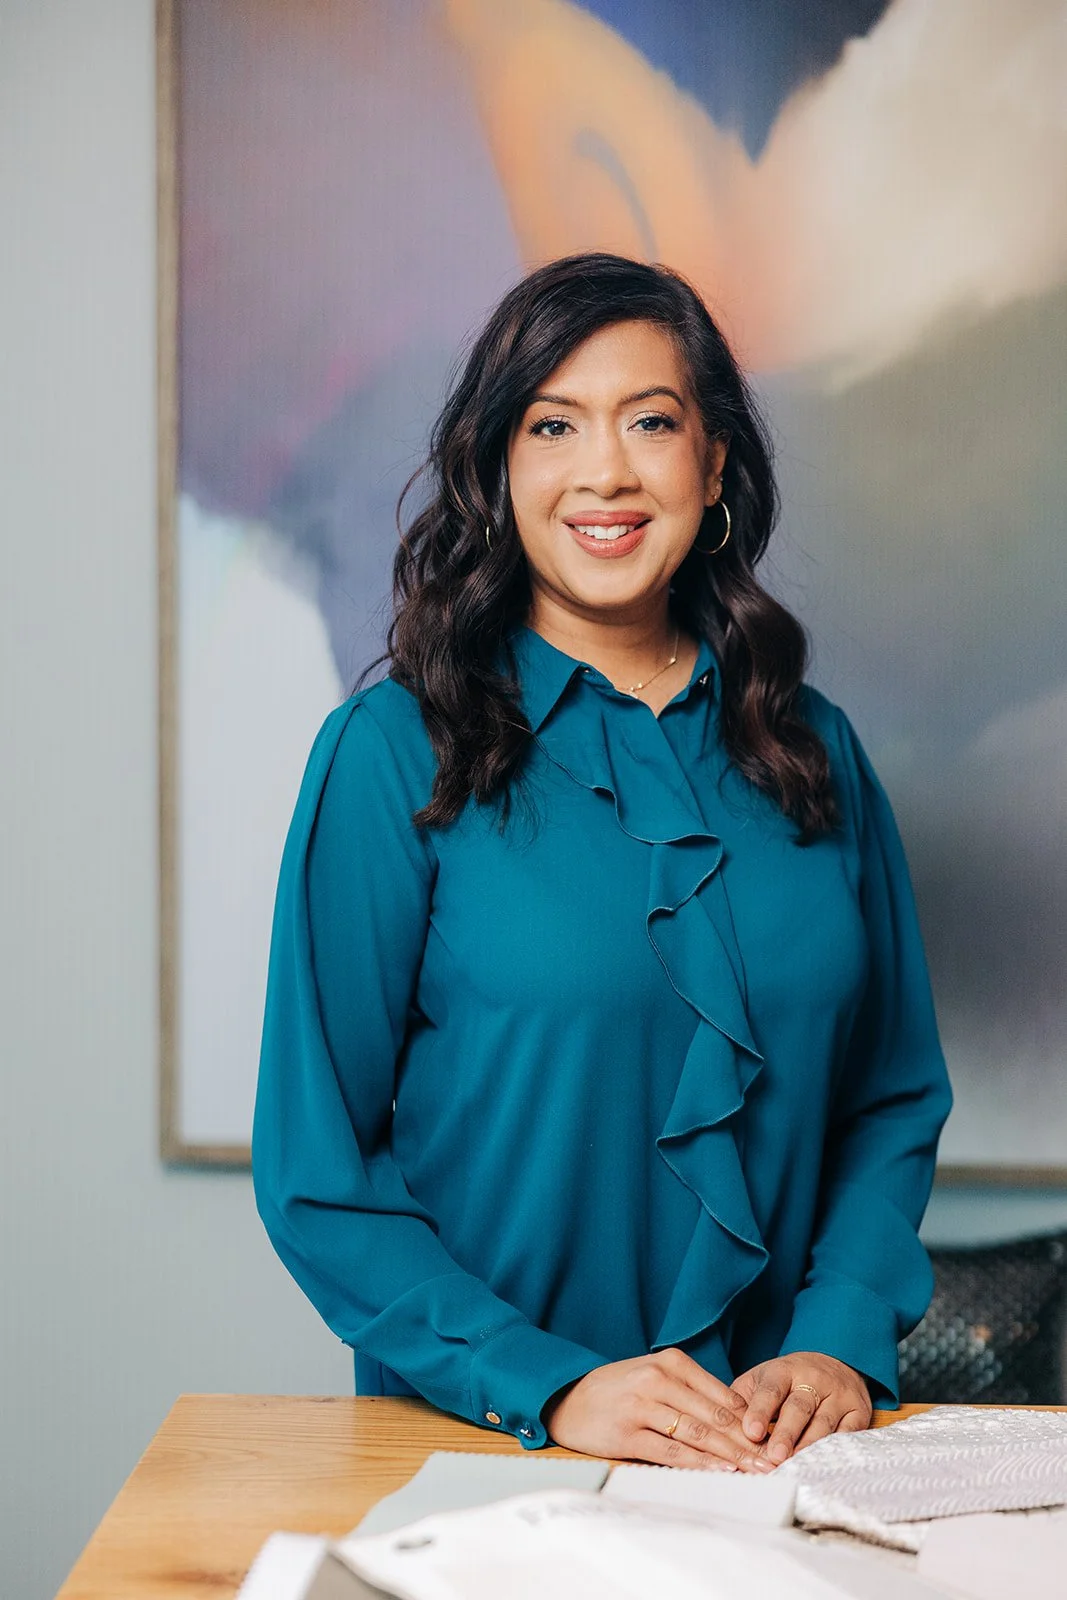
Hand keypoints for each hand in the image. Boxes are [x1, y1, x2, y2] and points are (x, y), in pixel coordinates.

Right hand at [543, 1348, 779, 1471]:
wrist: (568, 1398)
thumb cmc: (620, 1390)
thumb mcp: (655, 1377)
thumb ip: (692, 1392)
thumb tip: (738, 1420)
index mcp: (671, 1362)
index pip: (721, 1395)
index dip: (750, 1421)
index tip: (773, 1441)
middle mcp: (657, 1379)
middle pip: (713, 1415)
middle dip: (747, 1442)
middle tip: (772, 1462)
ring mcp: (642, 1405)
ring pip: (696, 1433)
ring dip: (729, 1454)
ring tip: (753, 1470)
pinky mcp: (628, 1433)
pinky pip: (670, 1450)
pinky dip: (697, 1462)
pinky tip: (717, 1470)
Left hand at [730, 1352, 871, 1464]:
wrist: (835, 1363)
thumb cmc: (787, 1382)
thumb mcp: (762, 1380)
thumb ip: (742, 1402)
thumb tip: (721, 1430)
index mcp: (785, 1370)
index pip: (771, 1389)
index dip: (761, 1410)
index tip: (750, 1431)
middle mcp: (814, 1379)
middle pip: (799, 1407)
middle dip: (786, 1433)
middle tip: (774, 1456)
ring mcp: (839, 1396)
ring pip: (824, 1423)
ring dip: (808, 1447)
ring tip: (794, 1467)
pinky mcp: (859, 1412)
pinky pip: (848, 1434)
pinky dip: (834, 1451)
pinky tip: (822, 1465)